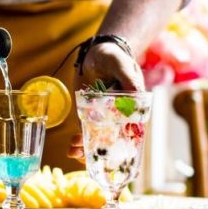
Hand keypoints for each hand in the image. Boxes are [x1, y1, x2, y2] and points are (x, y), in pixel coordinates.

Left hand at [68, 42, 144, 160]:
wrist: (96, 52)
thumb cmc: (114, 57)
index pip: (132, 132)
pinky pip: (86, 131)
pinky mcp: (89, 114)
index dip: (124, 146)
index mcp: (134, 108)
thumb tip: (135, 94)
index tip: (113, 156)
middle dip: (101, 152)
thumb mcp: (122, 66)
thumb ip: (129, 80)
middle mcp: (119, 116)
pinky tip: (72, 147)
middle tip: (86, 155)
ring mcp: (104, 116)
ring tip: (74, 152)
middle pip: (114, 140)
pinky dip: (80, 140)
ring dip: (88, 149)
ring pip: (99, 139)